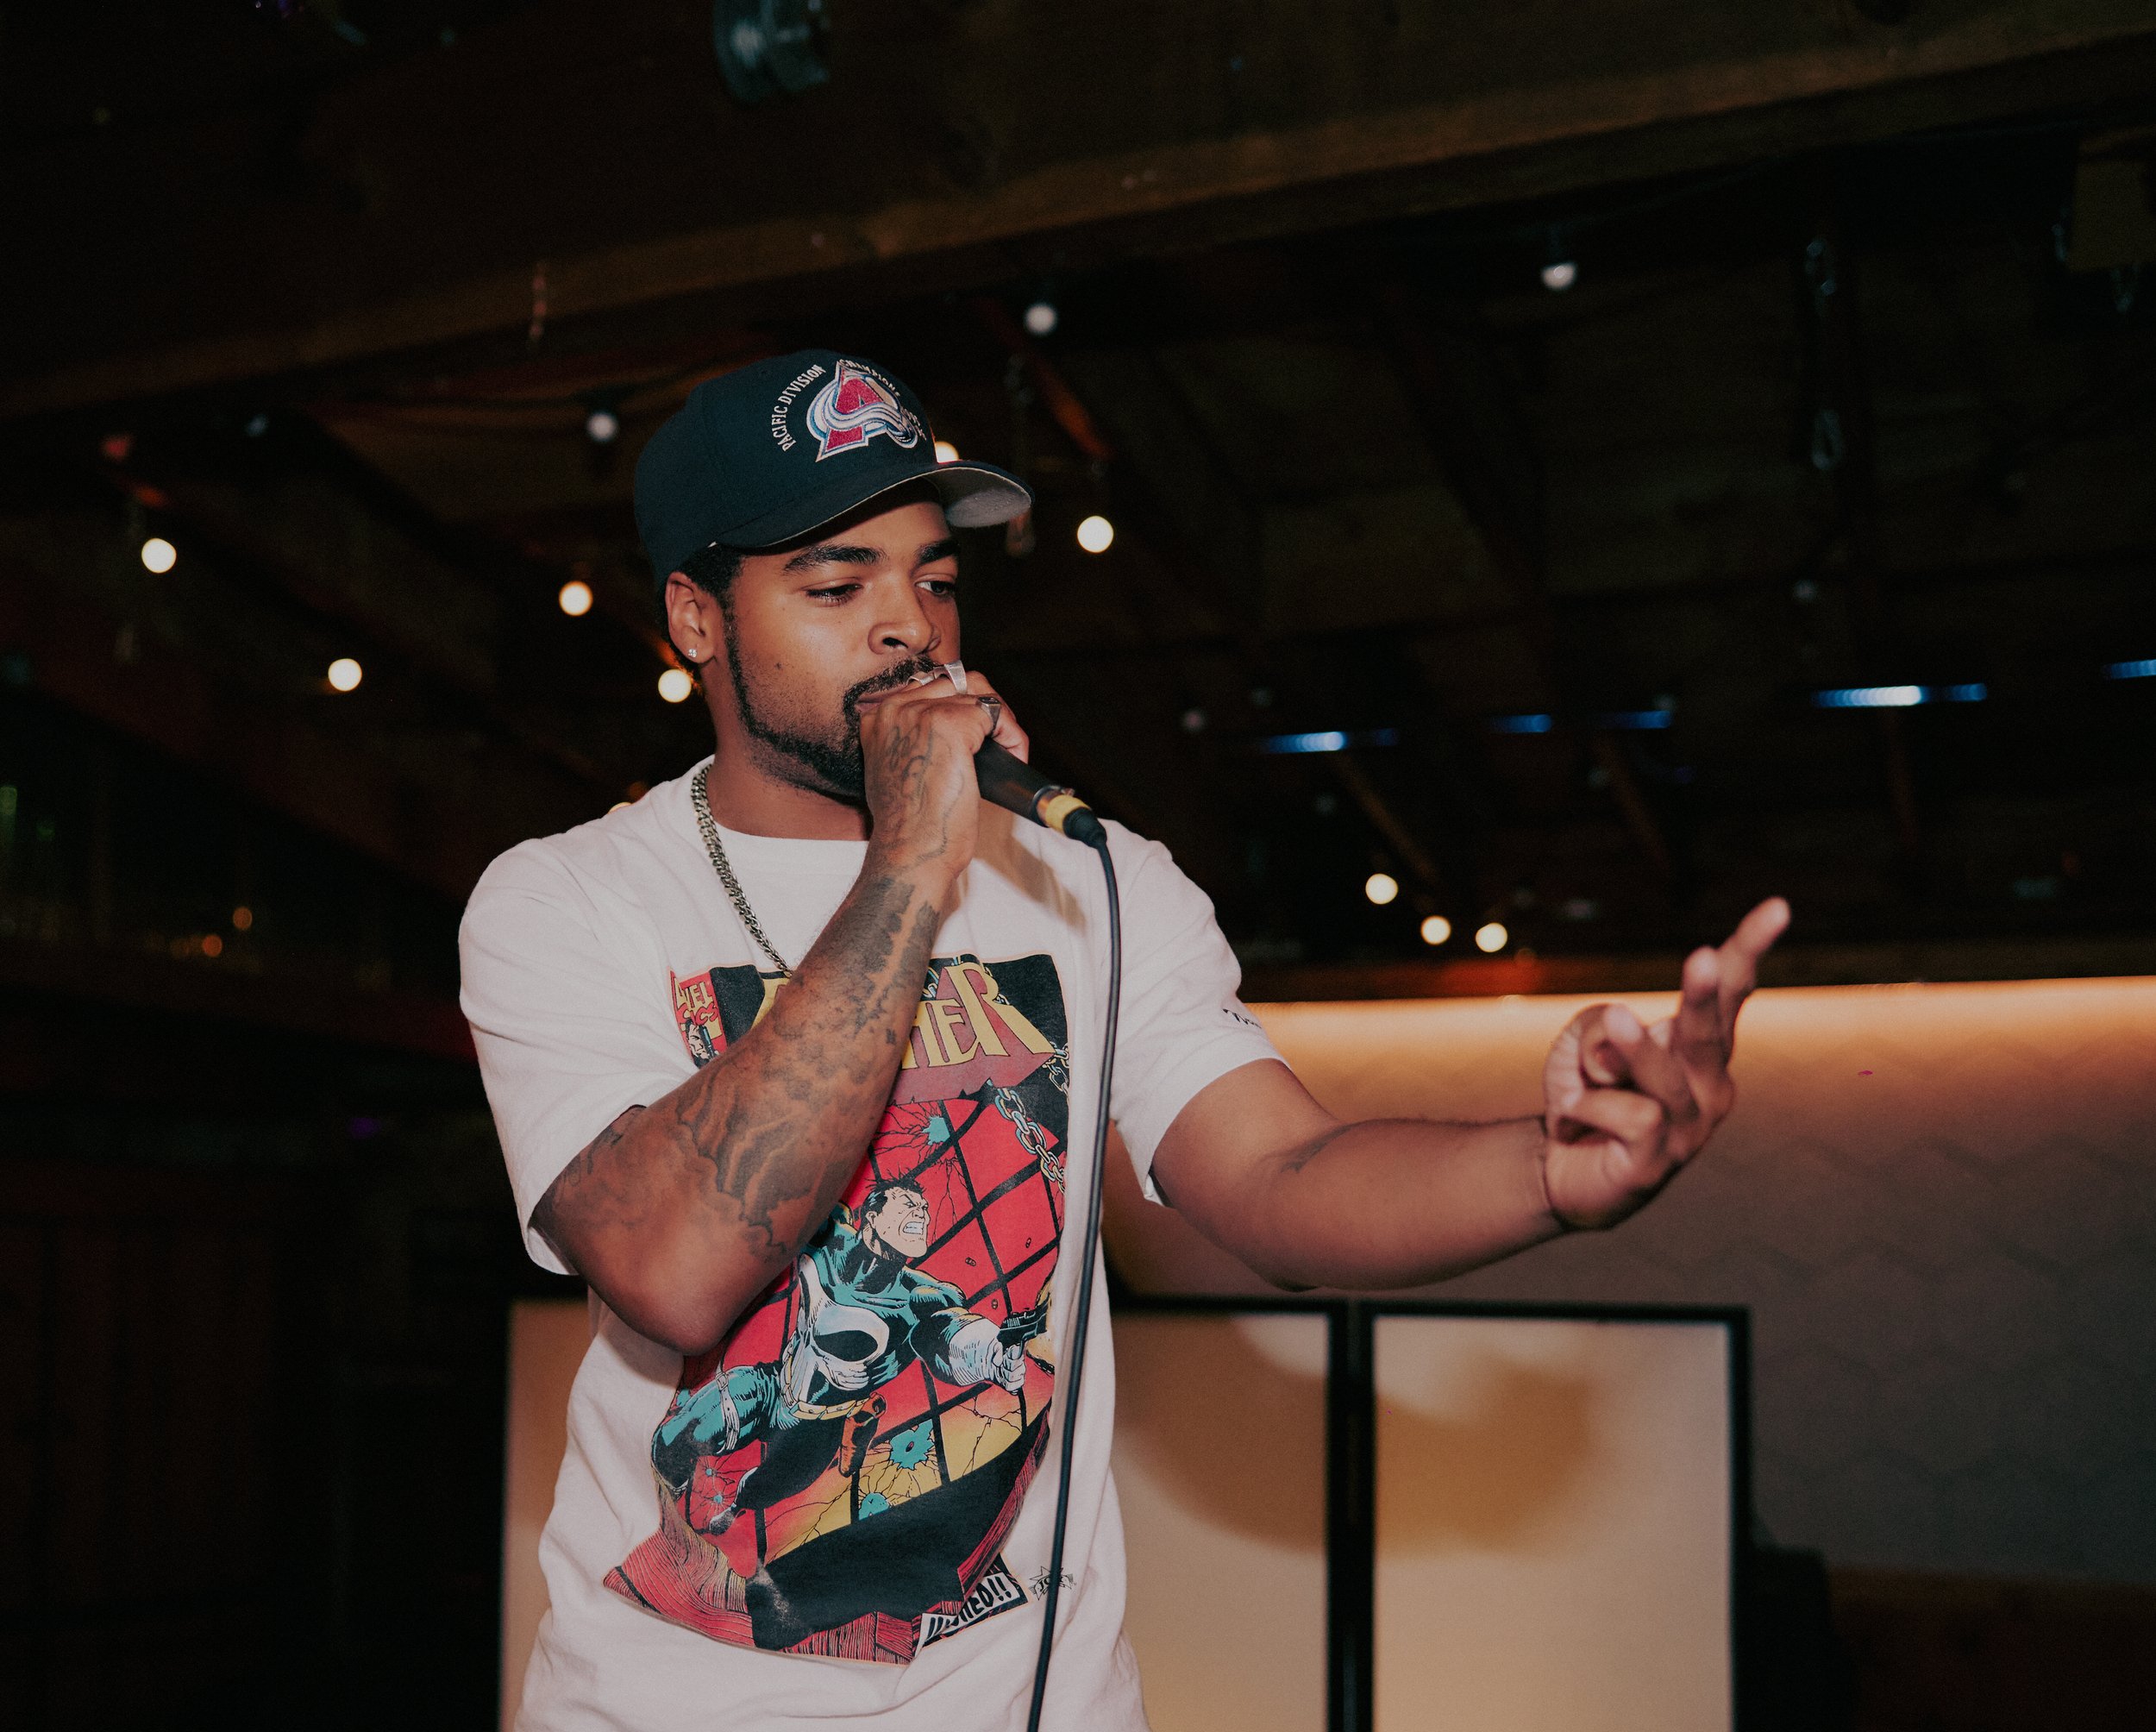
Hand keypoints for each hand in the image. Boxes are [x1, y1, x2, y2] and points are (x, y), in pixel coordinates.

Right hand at [855, 666, 1027, 889]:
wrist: (910, 854)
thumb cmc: (909, 827)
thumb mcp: (898, 772)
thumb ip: (915, 742)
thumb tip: (958, 730)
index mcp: (877, 718)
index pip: (931, 688)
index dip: (963, 709)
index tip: (979, 738)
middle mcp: (894, 708)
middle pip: (957, 683)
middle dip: (986, 712)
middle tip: (999, 744)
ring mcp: (921, 713)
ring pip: (980, 695)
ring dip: (1002, 723)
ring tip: (1008, 754)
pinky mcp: (951, 725)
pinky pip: (996, 714)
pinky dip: (1013, 736)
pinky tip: (1014, 758)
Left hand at [1539, 897, 1788, 1229]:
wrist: (1558, 1166)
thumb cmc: (1586, 1090)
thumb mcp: (1585, 1040)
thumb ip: (1605, 1028)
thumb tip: (1624, 1041)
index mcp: (1702, 1046)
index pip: (1731, 991)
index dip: (1750, 948)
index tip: (1778, 907)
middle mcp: (1710, 1083)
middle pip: (1710, 1031)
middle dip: (1703, 995)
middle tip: (1701, 957)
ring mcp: (1691, 1126)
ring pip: (1665, 1074)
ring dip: (1632, 1049)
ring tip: (1613, 1024)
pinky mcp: (1660, 1162)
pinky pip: (1628, 1116)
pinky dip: (1585, 1106)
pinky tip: (1572, 1121)